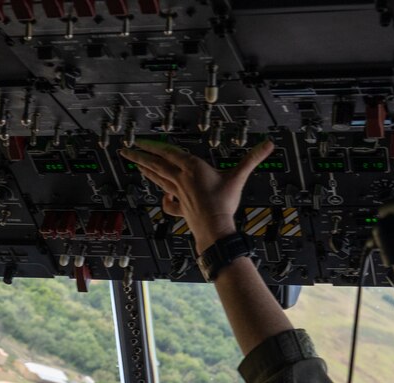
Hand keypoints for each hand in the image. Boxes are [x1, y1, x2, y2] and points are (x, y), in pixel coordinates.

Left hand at [119, 139, 276, 251]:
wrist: (215, 229)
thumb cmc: (223, 205)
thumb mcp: (238, 177)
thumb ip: (252, 159)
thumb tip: (268, 145)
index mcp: (192, 167)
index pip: (168, 152)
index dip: (154, 146)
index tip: (140, 141)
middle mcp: (181, 179)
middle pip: (156, 165)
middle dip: (139, 156)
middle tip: (126, 150)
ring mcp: (178, 194)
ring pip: (158, 179)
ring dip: (146, 171)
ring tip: (135, 164)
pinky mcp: (180, 207)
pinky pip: (168, 201)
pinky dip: (164, 198)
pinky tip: (163, 196)